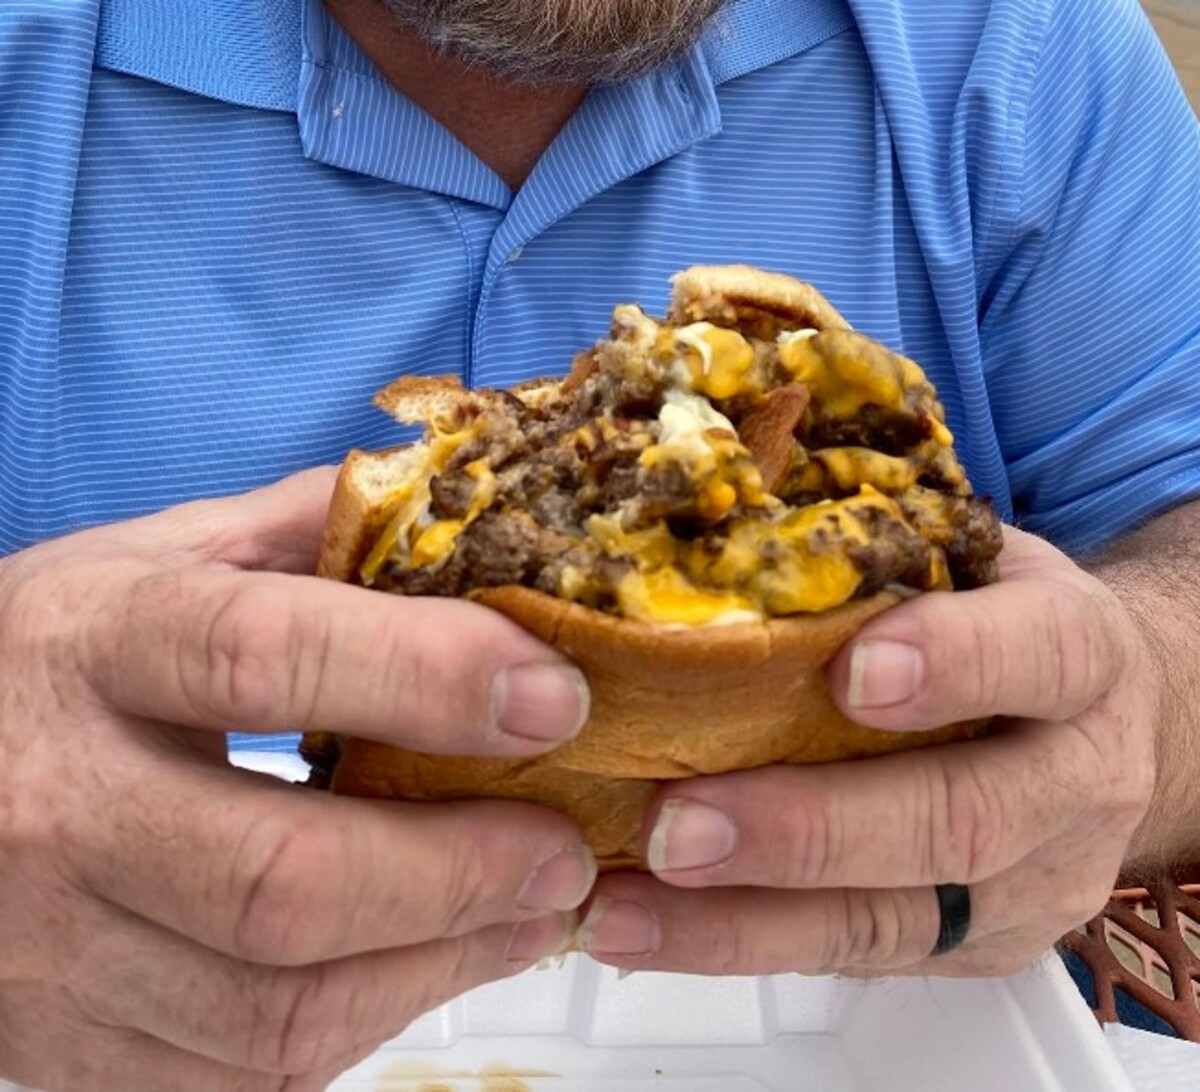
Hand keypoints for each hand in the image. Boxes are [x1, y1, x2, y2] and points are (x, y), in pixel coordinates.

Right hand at [0, 470, 594, 1091]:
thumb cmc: (55, 655)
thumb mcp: (161, 558)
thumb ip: (309, 530)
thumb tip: (462, 515)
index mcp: (96, 644)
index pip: (265, 657)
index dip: (428, 676)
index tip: (554, 697)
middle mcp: (58, 802)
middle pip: (282, 875)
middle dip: (460, 873)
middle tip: (561, 850)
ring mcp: (51, 945)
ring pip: (274, 1007)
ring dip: (438, 965)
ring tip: (526, 914)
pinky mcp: (69, 1045)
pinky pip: (244, 1076)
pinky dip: (366, 1024)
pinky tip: (426, 963)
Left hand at [578, 528, 1155, 977]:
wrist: (1097, 727)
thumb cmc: (996, 619)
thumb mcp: (969, 561)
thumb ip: (880, 549)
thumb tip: (722, 492)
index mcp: (1081, 655)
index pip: (1041, 654)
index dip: (956, 662)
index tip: (850, 673)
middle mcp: (1077, 779)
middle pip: (960, 819)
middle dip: (810, 829)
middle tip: (677, 826)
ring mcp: (1036, 881)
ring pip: (897, 915)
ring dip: (747, 918)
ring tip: (626, 907)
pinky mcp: (981, 944)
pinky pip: (858, 956)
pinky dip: (741, 944)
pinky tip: (645, 930)